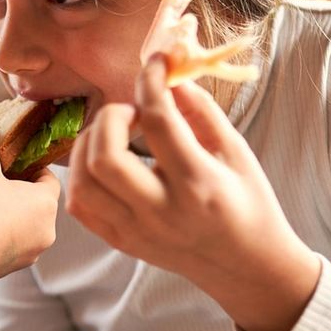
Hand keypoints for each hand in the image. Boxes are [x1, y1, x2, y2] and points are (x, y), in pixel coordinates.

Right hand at [0, 127, 59, 279]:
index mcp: (47, 204)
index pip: (48, 176)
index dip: (28, 164)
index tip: (7, 160)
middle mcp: (46, 231)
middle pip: (35, 200)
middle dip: (14, 187)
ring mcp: (29, 253)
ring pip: (21, 222)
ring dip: (4, 210)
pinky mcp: (10, 267)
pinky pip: (8, 241)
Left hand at [66, 56, 320, 330]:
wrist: (245, 266)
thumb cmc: (249, 204)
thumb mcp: (237, 153)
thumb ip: (202, 113)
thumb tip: (170, 79)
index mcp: (199, 184)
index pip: (159, 122)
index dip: (150, 82)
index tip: (154, 64)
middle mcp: (162, 211)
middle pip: (106, 157)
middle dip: (111, 117)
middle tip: (132, 111)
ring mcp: (136, 231)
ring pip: (84, 182)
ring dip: (89, 145)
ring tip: (115, 136)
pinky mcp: (121, 241)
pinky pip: (80, 206)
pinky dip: (82, 175)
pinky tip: (103, 163)